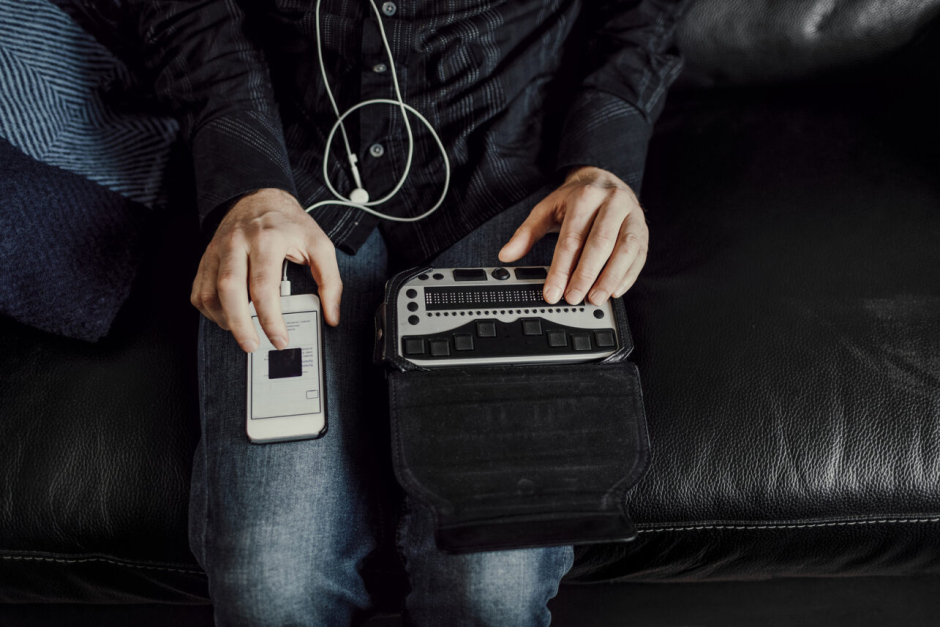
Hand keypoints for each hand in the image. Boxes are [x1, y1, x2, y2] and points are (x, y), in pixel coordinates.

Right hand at [190, 188, 342, 352]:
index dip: (270, 319)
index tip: (279, 339)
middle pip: (230, 290)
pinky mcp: (207, 256)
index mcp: (268, 239)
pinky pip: (199, 289)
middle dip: (240, 325)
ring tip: (243, 331)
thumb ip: (330, 281)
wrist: (259, 197)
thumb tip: (332, 314)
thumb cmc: (289, 224)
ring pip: (211, 292)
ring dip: (224, 319)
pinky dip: (210, 310)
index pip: (264, 287)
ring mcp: (218, 249)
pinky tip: (227, 316)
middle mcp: (238, 243)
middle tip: (253, 345)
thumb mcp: (320, 245)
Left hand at [498, 166, 647, 305]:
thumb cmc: (575, 200)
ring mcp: (632, 216)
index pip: (571, 238)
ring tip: (596, 299)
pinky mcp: (643, 230)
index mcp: (585, 197)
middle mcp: (612, 203)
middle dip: (586, 275)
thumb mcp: (546, 210)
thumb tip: (506, 255)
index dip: (561, 269)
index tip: (552, 292)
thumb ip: (526, 234)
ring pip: (625, 249)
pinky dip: (628, 276)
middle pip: (599, 243)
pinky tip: (615, 291)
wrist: (604, 180)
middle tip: (574, 298)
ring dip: (610, 278)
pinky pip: (639, 255)